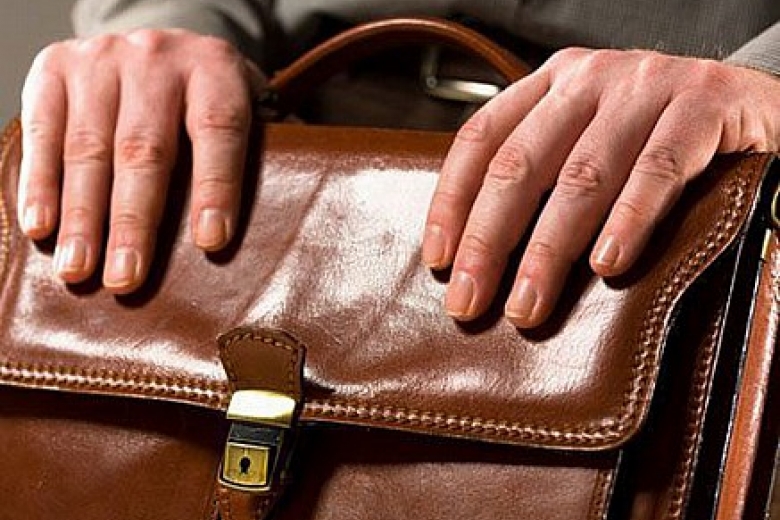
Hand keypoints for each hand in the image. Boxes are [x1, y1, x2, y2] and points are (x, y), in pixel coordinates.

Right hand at [19, 29, 262, 292]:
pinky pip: (42, 131)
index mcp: (215, 69)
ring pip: (89, 147)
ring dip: (82, 216)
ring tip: (78, 269)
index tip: (211, 242)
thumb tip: (249, 231)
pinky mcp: (55, 67)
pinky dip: (39, 183)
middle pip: (144, 148)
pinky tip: (41, 227)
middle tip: (126, 279)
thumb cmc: (205, 100)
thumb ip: (250, 154)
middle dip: (133, 220)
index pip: (219, 129)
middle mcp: (158, 59)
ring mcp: (102, 59)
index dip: (216, 186)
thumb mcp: (240, 108)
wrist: (158, 46)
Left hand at [422, 48, 779, 327]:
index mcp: (550, 85)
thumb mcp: (586, 142)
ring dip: (550, 249)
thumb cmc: (655, 138)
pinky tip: (608, 264)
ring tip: (529, 304)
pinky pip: (659, 169)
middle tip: (470, 301)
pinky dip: (629, 219)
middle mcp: (589, 79)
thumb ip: (543, 176)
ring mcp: (646, 86)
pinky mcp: (704, 104)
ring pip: (583, 175)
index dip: (452, 202)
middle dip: (489, 241)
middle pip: (520, 163)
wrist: (751, 105)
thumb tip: (479, 256)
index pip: (481, 139)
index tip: (439, 261)